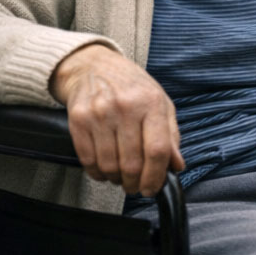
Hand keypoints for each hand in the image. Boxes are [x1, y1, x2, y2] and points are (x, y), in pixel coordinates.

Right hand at [50, 43, 184, 193]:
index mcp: (151, 103)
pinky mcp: (78, 120)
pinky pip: (88, 160)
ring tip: (120, 177)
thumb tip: (177, 166)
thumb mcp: (160, 102)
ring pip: (109, 165)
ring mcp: (99, 113)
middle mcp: (125, 107)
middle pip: (132, 163)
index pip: (157, 150)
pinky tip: (104, 170)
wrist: (93, 66)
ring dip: (116, 179)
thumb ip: (171, 135)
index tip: (152, 188)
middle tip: (136, 187)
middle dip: (135, 184)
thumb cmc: (130, 86)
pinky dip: (97, 173)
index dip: (156, 177)